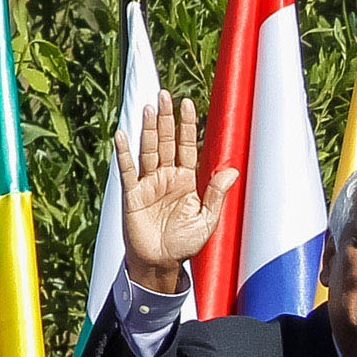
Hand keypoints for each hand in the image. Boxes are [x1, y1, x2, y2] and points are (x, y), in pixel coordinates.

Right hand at [111, 96, 234, 294]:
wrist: (161, 262)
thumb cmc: (185, 243)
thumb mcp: (207, 220)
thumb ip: (216, 194)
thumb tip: (232, 171)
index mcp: (187, 181)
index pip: (188, 147)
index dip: (188, 126)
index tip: (189, 104)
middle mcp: (167, 177)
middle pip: (167, 142)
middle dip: (167, 119)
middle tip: (165, 94)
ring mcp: (148, 183)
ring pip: (149, 149)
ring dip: (149, 129)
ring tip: (150, 106)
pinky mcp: (132, 192)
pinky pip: (128, 169)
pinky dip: (125, 152)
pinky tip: (123, 134)